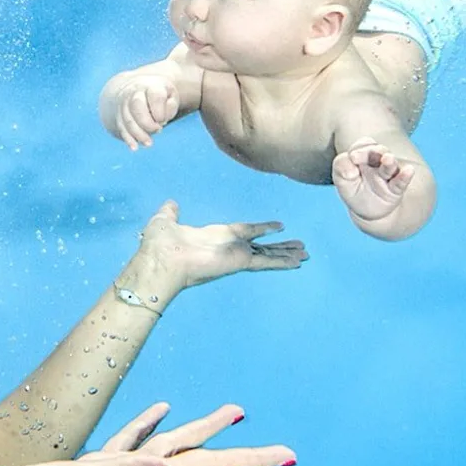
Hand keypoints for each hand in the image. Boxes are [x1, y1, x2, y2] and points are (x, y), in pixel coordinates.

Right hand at [111, 73, 178, 149]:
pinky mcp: (118, 115)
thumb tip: (161, 120)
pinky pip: (121, 127)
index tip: (164, 120)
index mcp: (150, 85)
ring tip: (149, 144)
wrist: (138, 88)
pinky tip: (134, 148)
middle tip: (158, 131)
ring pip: (128, 119)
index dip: (160, 111)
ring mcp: (124, 103)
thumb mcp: (170, 95)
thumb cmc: (159, 95)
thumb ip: (171, 105)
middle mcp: (134, 92)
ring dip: (138, 134)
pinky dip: (128, 138)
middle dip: (147, 123)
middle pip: (137, 106)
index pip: (155, 96)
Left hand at [129, 200, 307, 293]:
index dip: (261, 228)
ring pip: (267, 254)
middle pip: (262, 245)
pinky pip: (265, 260)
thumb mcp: (164, 220)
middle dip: (280, 246)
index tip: (277, 226)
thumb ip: (171, 212)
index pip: (244, 231)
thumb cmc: (160, 244)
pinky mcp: (239, 262)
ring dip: (286, 254)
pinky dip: (281, 261)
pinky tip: (297, 262)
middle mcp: (228, 247)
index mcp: (214, 236)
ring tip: (305, 255)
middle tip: (300, 246)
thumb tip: (171, 204)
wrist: (161, 260)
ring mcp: (235, 256)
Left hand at [332, 138, 416, 221]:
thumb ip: (341, 168)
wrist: (369, 211)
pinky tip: (409, 170)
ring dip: (389, 162)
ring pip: (390, 165)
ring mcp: (387, 175)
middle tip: (368, 154)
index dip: (359, 149)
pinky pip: (401, 182)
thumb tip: (350, 170)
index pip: (362, 146)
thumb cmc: (354, 190)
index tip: (353, 157)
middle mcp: (377, 162)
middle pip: (377, 151)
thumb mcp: (341, 180)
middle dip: (372, 152)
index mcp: (363, 156)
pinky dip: (405, 176)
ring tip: (388, 159)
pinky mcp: (396, 189)